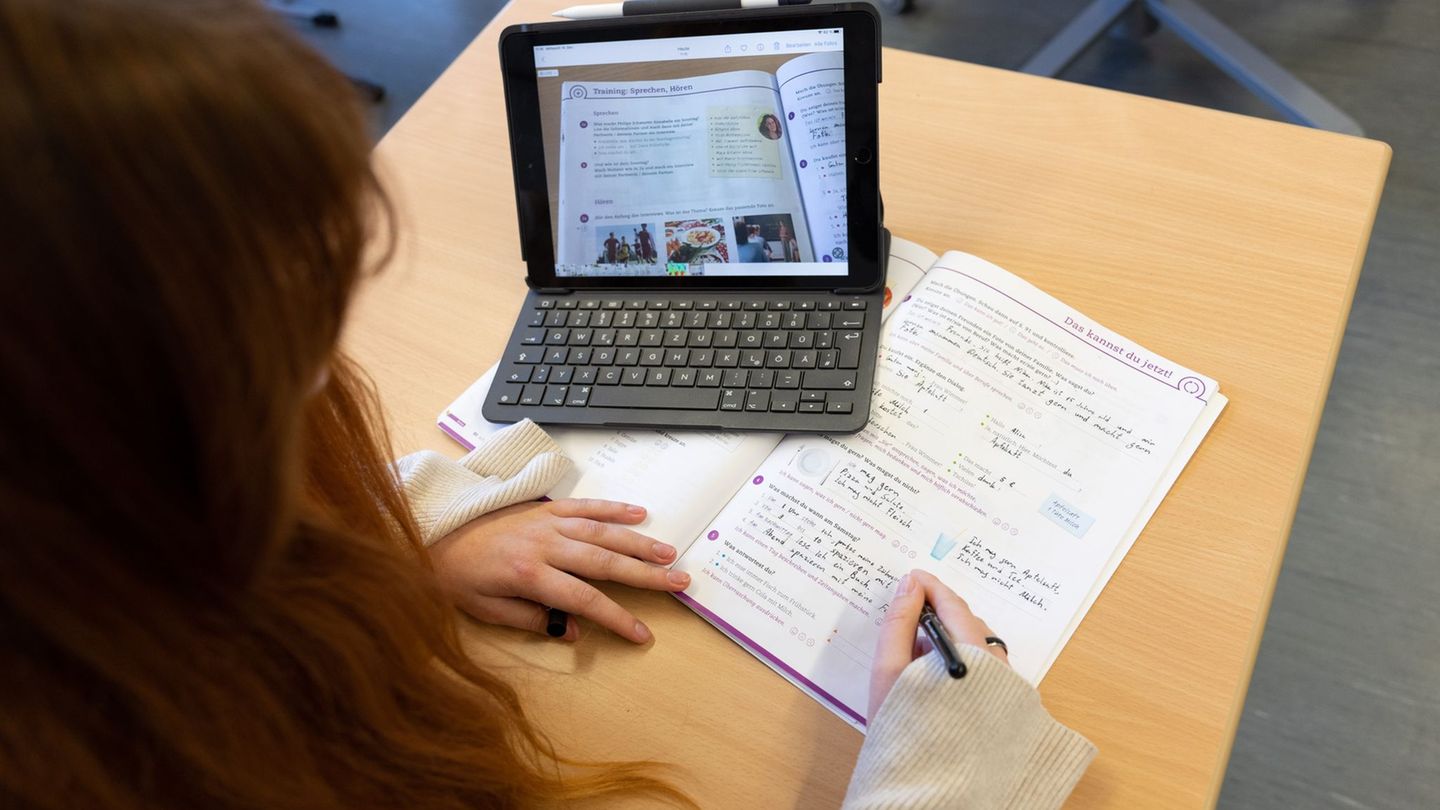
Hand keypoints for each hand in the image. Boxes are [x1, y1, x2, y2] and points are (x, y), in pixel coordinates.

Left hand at [427, 498, 688, 643]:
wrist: (431, 534)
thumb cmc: (456, 577)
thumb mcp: (487, 610)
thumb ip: (532, 620)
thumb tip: (573, 631)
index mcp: (529, 574)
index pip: (584, 600)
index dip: (616, 618)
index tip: (642, 634)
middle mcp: (544, 544)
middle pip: (605, 561)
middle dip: (645, 574)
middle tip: (679, 581)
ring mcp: (546, 522)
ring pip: (602, 531)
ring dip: (638, 541)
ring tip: (669, 552)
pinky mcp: (543, 507)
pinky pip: (584, 505)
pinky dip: (612, 508)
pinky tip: (638, 513)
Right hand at [868, 569, 1008, 717]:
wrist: (928, 786)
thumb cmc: (904, 728)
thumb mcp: (890, 671)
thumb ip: (899, 623)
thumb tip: (909, 586)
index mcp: (971, 656)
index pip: (954, 607)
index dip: (931, 587)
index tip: (911, 577)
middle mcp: (996, 668)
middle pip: (968, 623)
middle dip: (938, 610)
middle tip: (907, 608)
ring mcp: (1004, 687)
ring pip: (977, 644)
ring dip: (949, 634)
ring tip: (915, 645)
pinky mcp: (1003, 702)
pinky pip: (984, 665)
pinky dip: (960, 656)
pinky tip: (934, 670)